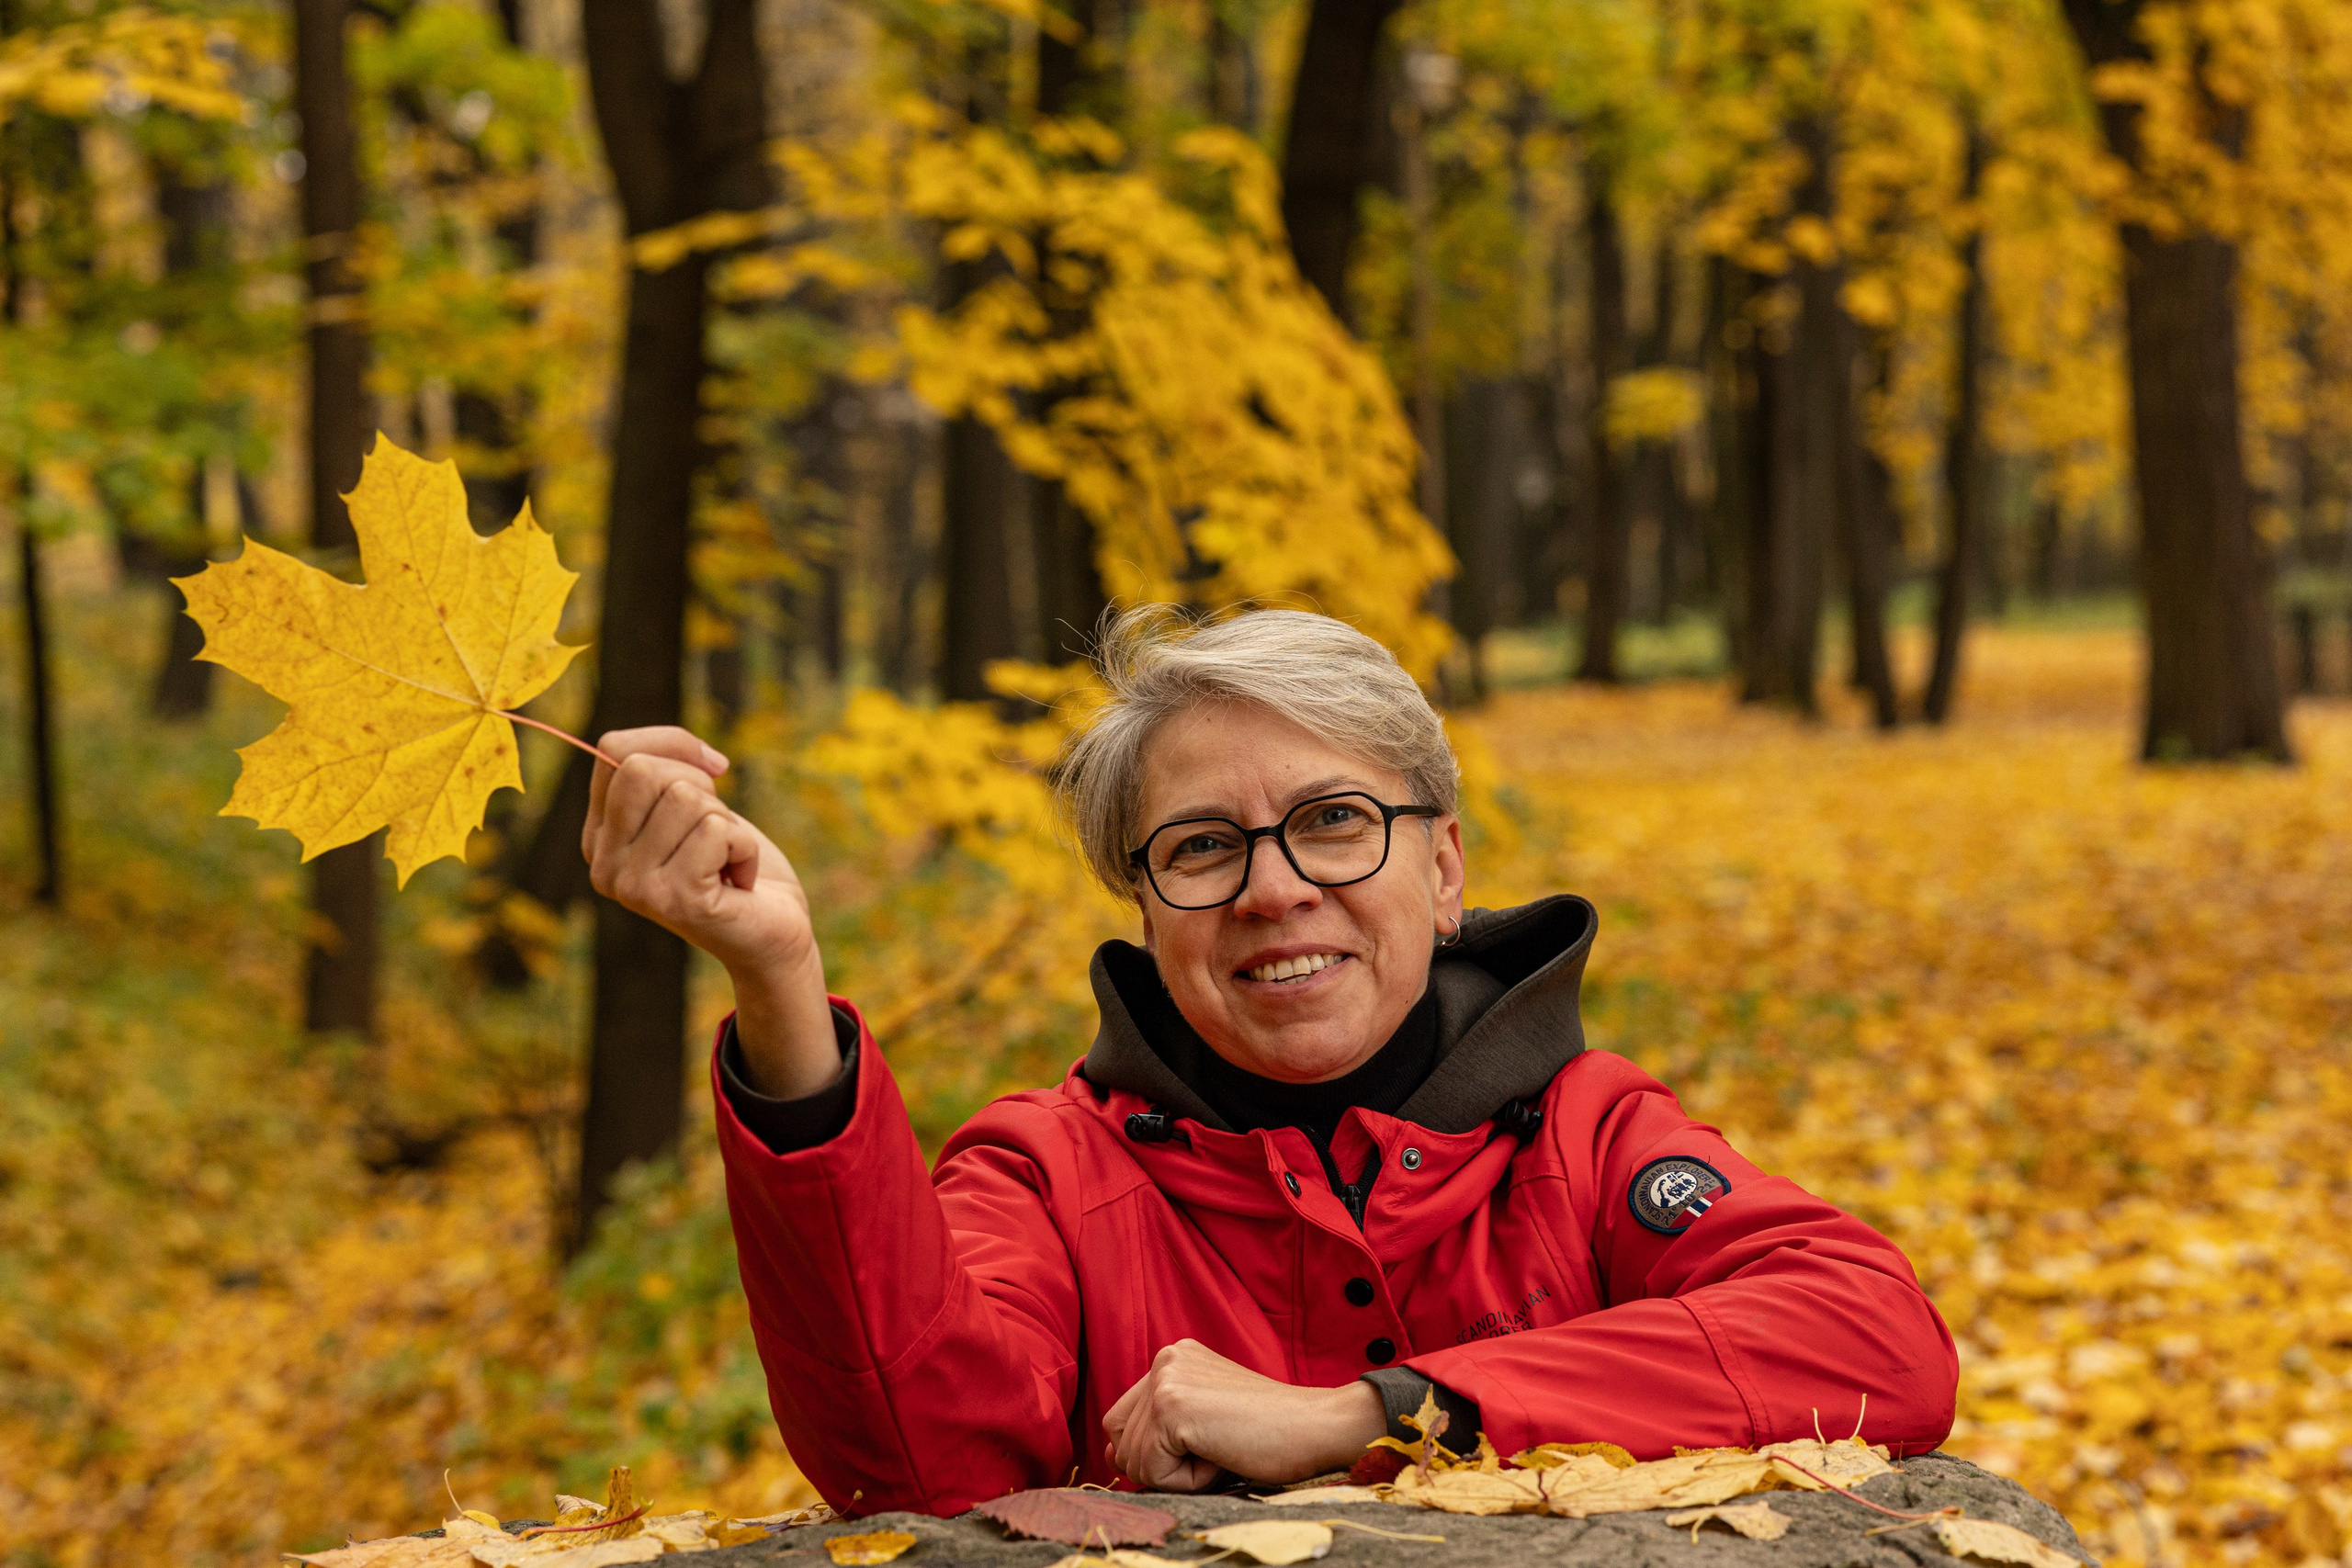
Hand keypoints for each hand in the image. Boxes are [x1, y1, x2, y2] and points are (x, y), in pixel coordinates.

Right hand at [582, 727, 838, 1098]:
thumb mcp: (695, 804)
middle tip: (717, 832)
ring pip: (685, 797)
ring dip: (727, 824)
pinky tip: (740, 881)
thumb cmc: (735, 864)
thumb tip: (694, 751)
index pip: (613, 749)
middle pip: (641, 769)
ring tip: (726, 863)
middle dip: (700, 786)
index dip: (673, 744)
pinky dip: (746, 848)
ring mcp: (635, 888)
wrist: (773, 936)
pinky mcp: (676, 901)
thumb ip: (668, 769)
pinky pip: (718, 830)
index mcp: (599, 837)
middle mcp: (604, 866)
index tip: (712, 772)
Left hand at [1101, 1339, 1385, 1490]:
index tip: (1204, 1445)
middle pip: (1120, 1438)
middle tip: (1216, 1448)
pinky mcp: (1172, 1407)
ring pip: (1133, 1460)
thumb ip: (1161, 1427)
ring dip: (1176, 1473)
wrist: (1315, 1427)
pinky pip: (1151, 1471)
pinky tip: (1222, 1455)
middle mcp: (1164, 1359)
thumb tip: (1110, 1454)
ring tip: (1222, 1449)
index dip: (1156, 1450)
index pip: (1125, 1419)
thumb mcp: (1207, 1418)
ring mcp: (1166, 1380)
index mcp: (1174, 1358)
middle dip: (1160, 1461)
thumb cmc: (1270, 1432)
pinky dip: (1186, 1481)